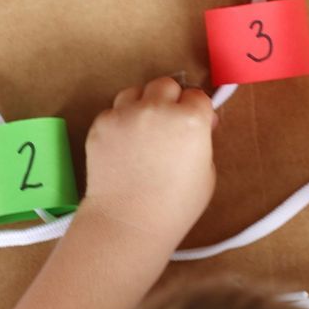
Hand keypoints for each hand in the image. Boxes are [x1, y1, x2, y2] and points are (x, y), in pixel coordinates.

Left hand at [83, 77, 216, 250]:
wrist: (128, 223)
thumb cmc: (173, 207)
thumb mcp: (207, 173)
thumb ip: (202, 141)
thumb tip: (197, 126)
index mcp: (190, 119)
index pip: (197, 96)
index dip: (197, 111)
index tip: (195, 122)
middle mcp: (157, 108)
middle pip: (166, 85)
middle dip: (169, 100)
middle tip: (168, 124)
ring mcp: (126, 114)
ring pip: (135, 93)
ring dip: (141, 106)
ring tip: (142, 132)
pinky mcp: (101, 124)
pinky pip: (113, 112)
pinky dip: (119, 124)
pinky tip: (122, 147)